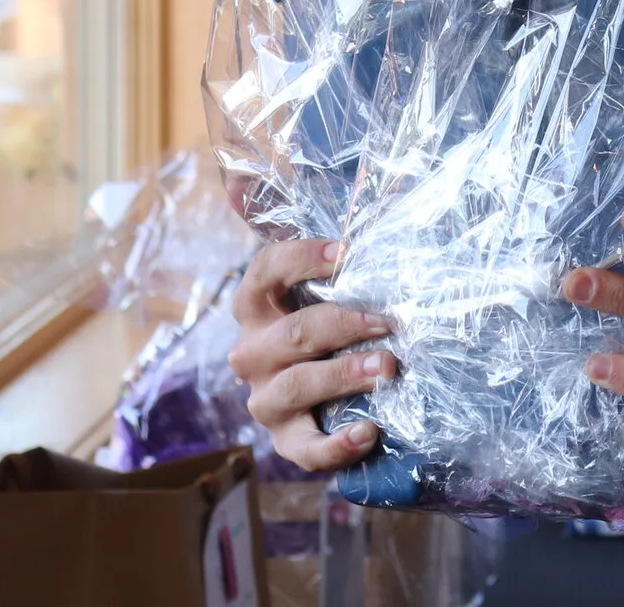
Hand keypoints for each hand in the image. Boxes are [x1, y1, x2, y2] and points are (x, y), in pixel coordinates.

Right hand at [227, 237, 397, 472]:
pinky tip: (368, 432)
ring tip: (389, 368)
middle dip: (342, 324)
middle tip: (388, 320)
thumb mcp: (302, 276)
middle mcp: (253, 353)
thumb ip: (274, 221)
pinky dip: (335, 444)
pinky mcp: (285, 440)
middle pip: (291, 334)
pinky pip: (304, 448)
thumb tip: (234, 175)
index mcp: (255, 308)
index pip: (263, 274)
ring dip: (343, 375)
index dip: (301, 260)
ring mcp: (265, 399)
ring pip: (296, 386)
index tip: (345, 252)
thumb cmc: (315, 321)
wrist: (316, 394)